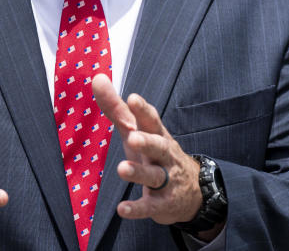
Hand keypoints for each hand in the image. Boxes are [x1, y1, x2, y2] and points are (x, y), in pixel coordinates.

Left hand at [91, 74, 208, 230]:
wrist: (192, 190)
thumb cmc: (155, 153)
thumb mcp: (137, 130)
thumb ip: (116, 107)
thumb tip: (97, 78)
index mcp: (156, 134)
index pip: (151, 120)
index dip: (142, 110)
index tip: (133, 98)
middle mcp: (163, 156)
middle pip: (158, 146)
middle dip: (147, 141)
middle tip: (133, 137)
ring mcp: (165, 180)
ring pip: (154, 176)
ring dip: (139, 173)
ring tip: (122, 170)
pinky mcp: (162, 203)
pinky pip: (150, 206)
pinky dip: (137, 208)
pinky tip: (123, 209)